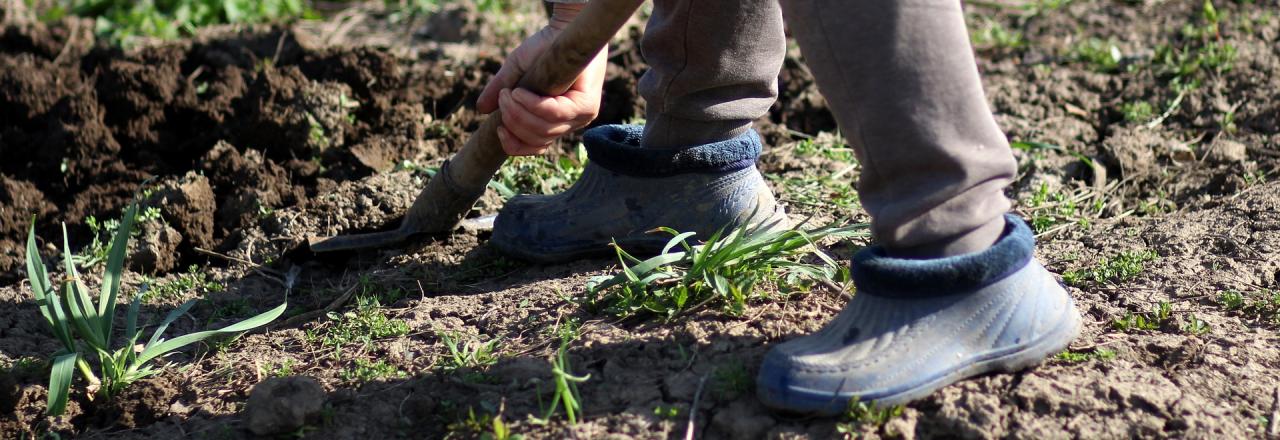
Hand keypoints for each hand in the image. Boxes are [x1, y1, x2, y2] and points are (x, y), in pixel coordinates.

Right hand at [476, 5, 606, 155]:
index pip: (535, 147)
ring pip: (544, 130)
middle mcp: (571, 124)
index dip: (514, 145)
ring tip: (509, 93)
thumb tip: (481, 109)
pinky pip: (554, 114)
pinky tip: (520, 92)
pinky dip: (532, 105)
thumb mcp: (516, 72)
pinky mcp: (586, 105)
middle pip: (537, 140)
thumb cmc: (543, 48)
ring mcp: (581, 117)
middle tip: (502, 98)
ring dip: (518, 113)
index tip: (499, 129)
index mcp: (555, 122)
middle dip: (512, 122)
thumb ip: (500, 90)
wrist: (563, 26)